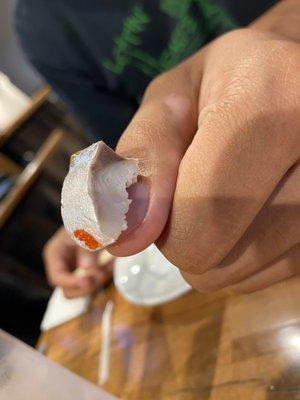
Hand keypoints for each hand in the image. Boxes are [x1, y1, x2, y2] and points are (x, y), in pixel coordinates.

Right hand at [43, 227, 112, 297]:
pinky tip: (113, 264)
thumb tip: (87, 267)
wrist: (97, 216)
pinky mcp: (86, 272)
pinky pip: (95, 281)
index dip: (71, 283)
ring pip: (82, 289)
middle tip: (102, 275)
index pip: (57, 277)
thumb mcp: (84, 232)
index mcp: (55, 254)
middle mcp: (62, 265)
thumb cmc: (87, 220)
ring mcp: (74, 270)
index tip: (88, 282)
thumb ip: (85, 249)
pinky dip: (105, 276)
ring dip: (97, 283)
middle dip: (86, 287)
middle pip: (68, 289)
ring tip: (109, 267)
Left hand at [109, 28, 299, 292]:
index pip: (202, 216)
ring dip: (216, 250)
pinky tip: (255, 213)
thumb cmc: (227, 84)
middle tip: (201, 188)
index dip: (165, 224)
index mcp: (276, 101)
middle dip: (188, 237)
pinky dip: (246, 258)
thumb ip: (143, 161)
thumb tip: (124, 239)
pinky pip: (270, 275)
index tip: (162, 199)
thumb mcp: (172, 100)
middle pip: (220, 257)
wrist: (292, 83)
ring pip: (243, 275)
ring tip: (231, 195)